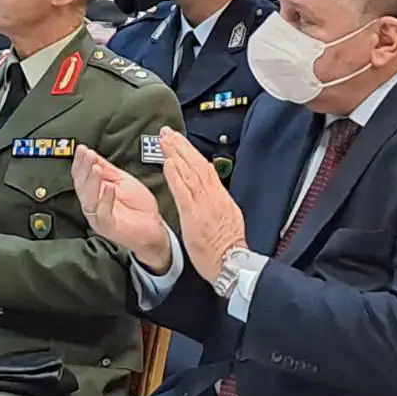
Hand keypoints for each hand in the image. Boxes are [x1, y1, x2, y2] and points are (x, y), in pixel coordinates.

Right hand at [74, 144, 171, 272]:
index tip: (83, 149)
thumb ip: (106, 168)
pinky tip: (109, 188)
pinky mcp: (109, 227)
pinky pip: (103, 213)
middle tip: (87, 155)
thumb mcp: (123, 180)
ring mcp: (99, 217)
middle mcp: (93, 205)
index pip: (81, 175)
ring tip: (96, 168)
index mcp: (94, 192)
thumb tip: (90, 153)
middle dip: (84, 168)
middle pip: (81, 185)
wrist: (154, 229)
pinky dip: (105, 200)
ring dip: (91, 182)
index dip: (80, 161)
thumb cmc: (140, 208)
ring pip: (89, 198)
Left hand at [162, 128, 246, 284]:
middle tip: (167, 132)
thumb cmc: (228, 247)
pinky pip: (183, 191)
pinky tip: (168, 164)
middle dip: (181, 146)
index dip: (191, 153)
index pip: (205, 168)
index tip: (179, 140)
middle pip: (196, 165)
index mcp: (222, 197)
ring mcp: (204, 204)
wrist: (232, 263)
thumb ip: (217, 202)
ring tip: (165, 140)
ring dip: (176, 154)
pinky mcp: (194, 215)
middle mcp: (213, 197)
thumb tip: (210, 191)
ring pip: (190, 173)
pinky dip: (176, 176)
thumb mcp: (228, 218)